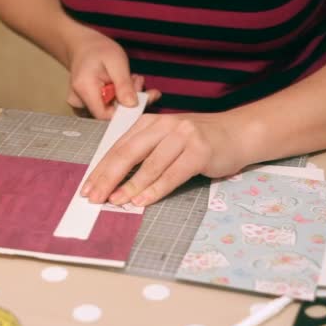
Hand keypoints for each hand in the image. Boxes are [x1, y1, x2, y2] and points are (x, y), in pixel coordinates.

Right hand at [65, 28, 159, 118]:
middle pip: (108, 114)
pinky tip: (122, 85)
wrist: (82, 46)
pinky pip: (106, 108)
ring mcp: (80, 105)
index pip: (105, 115)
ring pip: (109, 111)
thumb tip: (132, 105)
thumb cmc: (98, 50)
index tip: (139, 94)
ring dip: (125, 98)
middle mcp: (78, 101)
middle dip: (129, 100)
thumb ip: (124, 84)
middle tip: (137, 80)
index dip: (125, 110)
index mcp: (84, 89)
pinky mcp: (85, 106)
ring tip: (130, 79)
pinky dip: (119, 98)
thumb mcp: (116, 61)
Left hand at [81, 113, 248, 205]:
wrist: (238, 133)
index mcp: (150, 123)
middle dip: (108, 177)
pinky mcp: (200, 151)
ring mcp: (183, 136)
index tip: (87, 187)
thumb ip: (144, 153)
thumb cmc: (199, 141)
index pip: (119, 147)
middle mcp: (164, 126)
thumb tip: (114, 181)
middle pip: (128, 153)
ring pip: (150, 164)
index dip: (101, 169)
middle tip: (94, 197)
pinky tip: (142, 200)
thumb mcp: (167, 141)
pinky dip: (155, 189)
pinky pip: (173, 174)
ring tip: (115, 201)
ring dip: (130, 186)